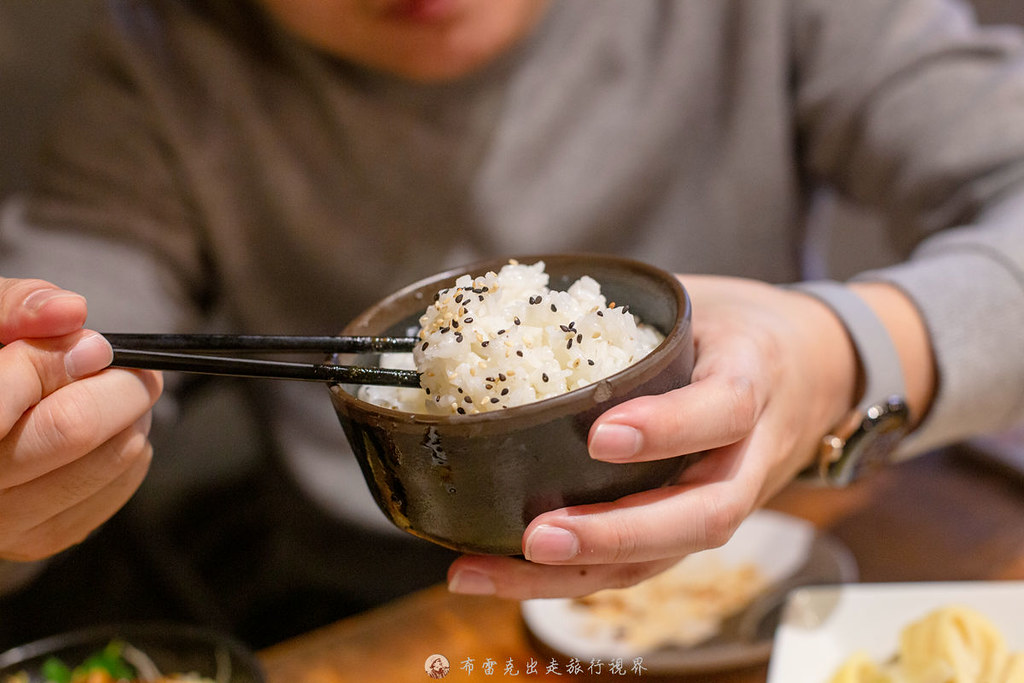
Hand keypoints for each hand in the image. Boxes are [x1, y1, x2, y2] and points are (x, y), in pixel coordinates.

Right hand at [0, 278, 162, 560]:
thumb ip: (16, 307)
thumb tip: (71, 313)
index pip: (10, 392)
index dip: (59, 361)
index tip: (92, 346)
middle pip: (72, 427)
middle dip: (118, 383)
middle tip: (130, 367)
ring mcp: (3, 523)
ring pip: (108, 458)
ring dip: (130, 415)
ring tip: (115, 394)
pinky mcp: (40, 540)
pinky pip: (119, 485)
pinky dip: (128, 446)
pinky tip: (108, 431)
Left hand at [447, 274, 861, 598]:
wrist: (819, 372)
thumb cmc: (742, 331)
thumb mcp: (703, 302)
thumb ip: (632, 311)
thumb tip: (518, 297)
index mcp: (755, 380)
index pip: (724, 411)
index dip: (668, 428)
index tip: (601, 435)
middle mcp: (748, 457)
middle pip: (702, 517)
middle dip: (616, 535)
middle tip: (536, 538)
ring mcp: (727, 501)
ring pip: (665, 559)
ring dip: (574, 577)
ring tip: (487, 574)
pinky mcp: (696, 527)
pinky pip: (643, 563)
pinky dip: (572, 577)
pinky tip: (502, 574)